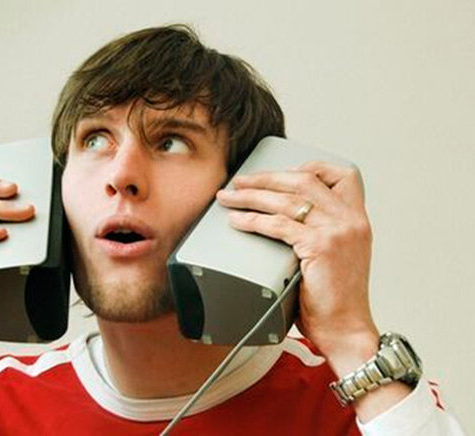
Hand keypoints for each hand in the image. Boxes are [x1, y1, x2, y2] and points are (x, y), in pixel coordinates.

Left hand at [216, 161, 378, 374]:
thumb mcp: (335, 257)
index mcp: (356, 219)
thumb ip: (317, 234)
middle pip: (304, 179)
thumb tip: (279, 220)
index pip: (343, 175)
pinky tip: (237, 221)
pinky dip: (253, 220)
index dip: (311, 166)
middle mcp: (350, 220)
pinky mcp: (321, 246)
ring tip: (229, 198)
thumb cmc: (334, 300)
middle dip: (267, 177)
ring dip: (252, 195)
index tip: (282, 171)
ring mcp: (337, 231)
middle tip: (241, 181)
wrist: (346, 330)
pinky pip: (279, 225)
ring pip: (287, 199)